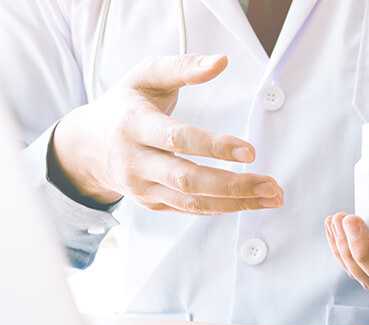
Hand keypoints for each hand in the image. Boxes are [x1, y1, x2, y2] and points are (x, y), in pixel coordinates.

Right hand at [52, 54, 282, 212]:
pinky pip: (191, 210)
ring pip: (192, 203)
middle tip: (272, 185)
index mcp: (133, 124)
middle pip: (187, 180)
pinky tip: (250, 201)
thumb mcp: (144, 77)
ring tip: (272, 198)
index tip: (251, 151)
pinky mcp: (152, 202)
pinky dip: (223, 208)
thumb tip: (221, 61)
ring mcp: (142, 186)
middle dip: (233, 185)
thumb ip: (181, 67)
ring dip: (236, 203)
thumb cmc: (124, 105)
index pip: (177, 139)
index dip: (214, 146)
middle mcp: (135, 160)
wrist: (87, 145)